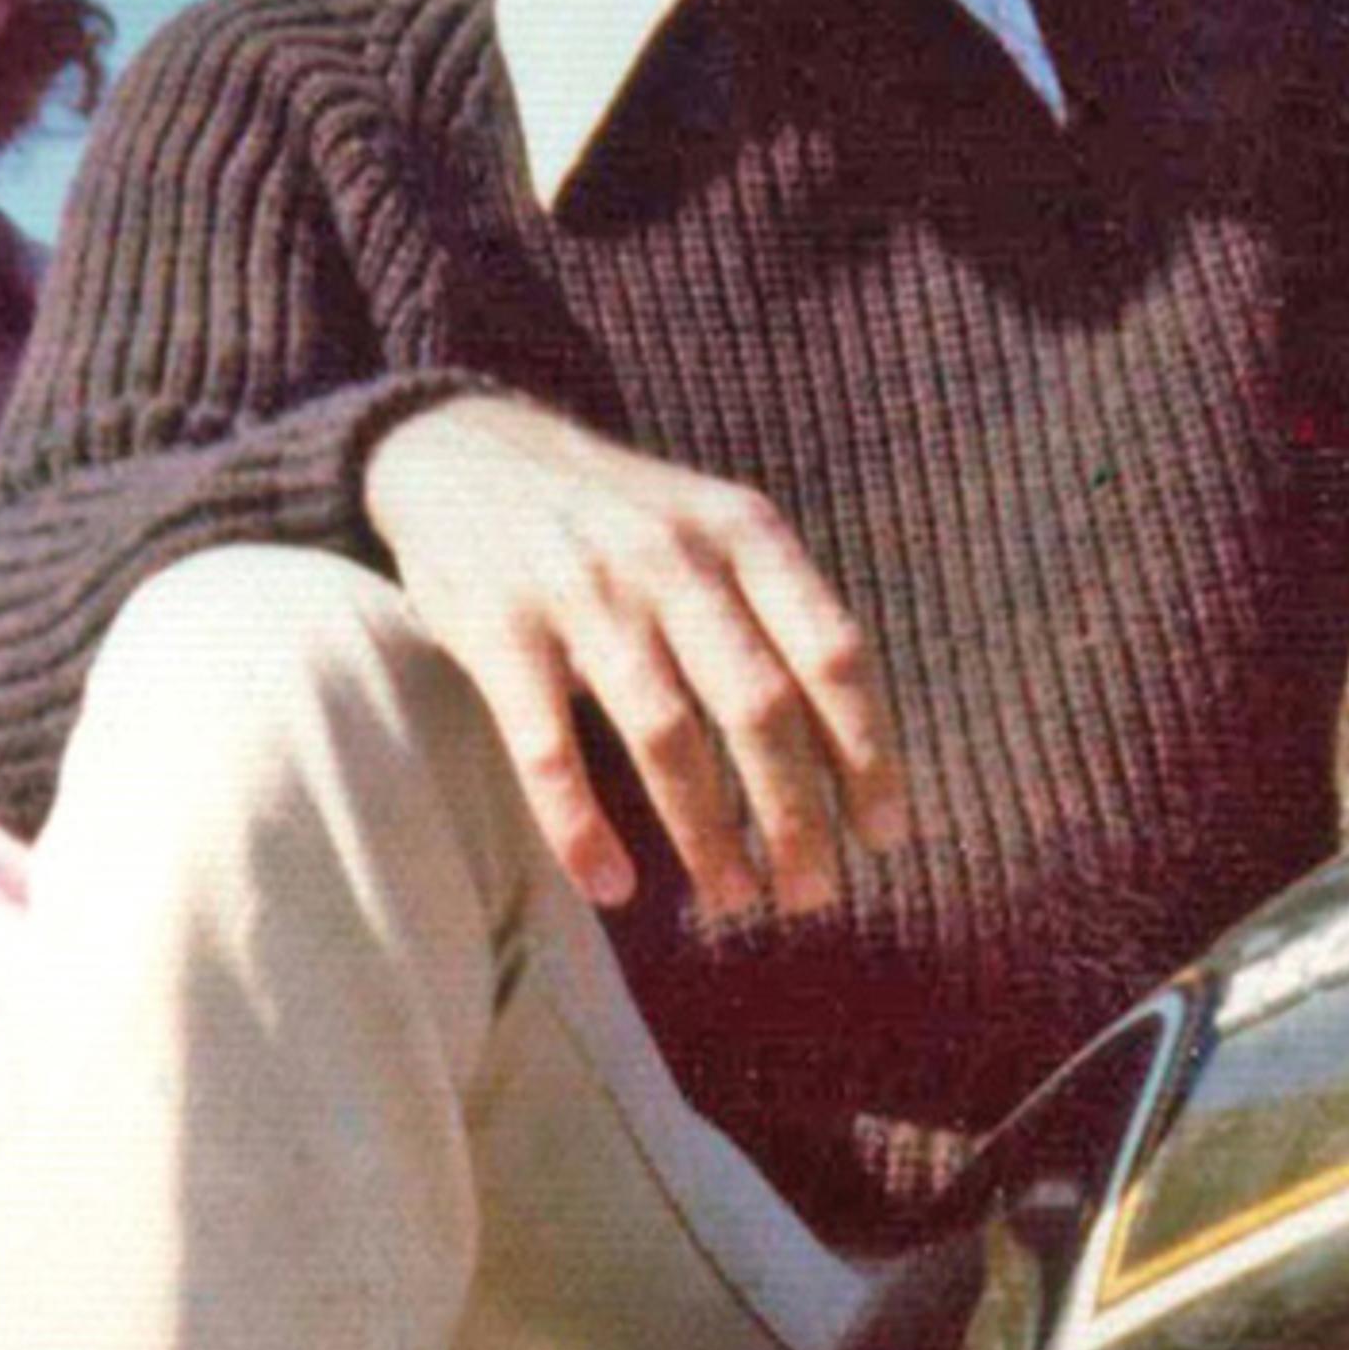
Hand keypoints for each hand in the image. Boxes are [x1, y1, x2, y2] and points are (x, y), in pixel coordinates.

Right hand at [363, 396, 908, 918]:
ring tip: (735, 899)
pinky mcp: (499, 632)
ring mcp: (583, 593)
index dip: (868, 754)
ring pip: (667, 737)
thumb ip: (777, 614)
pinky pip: (548, 752)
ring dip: (708, 836)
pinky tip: (612, 887)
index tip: (884, 836)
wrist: (465, 450)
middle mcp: (672, 557)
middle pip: (760, 708)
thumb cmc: (619, 520)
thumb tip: (854, 758)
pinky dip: (581, 830)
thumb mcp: (713, 528)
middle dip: (797, 817)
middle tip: (814, 895)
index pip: (833, 654)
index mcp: (744, 532)